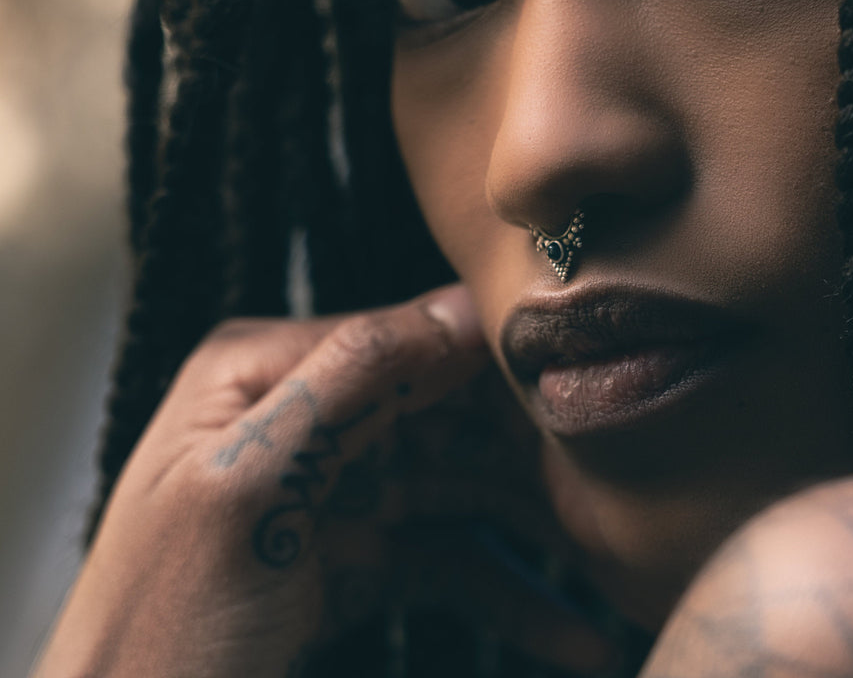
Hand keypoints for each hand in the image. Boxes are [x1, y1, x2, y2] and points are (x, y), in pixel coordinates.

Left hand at [32, 287, 621, 677]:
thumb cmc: (159, 624)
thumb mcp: (249, 485)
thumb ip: (350, 382)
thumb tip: (461, 307)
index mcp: (264, 371)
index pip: (403, 341)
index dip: (491, 366)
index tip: (578, 391)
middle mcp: (305, 415)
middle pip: (443, 415)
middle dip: (524, 460)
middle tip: (609, 493)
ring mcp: (334, 486)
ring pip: (458, 488)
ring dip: (530, 533)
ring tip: (608, 570)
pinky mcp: (354, 554)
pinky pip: (445, 556)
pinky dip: (503, 592)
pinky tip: (565, 629)